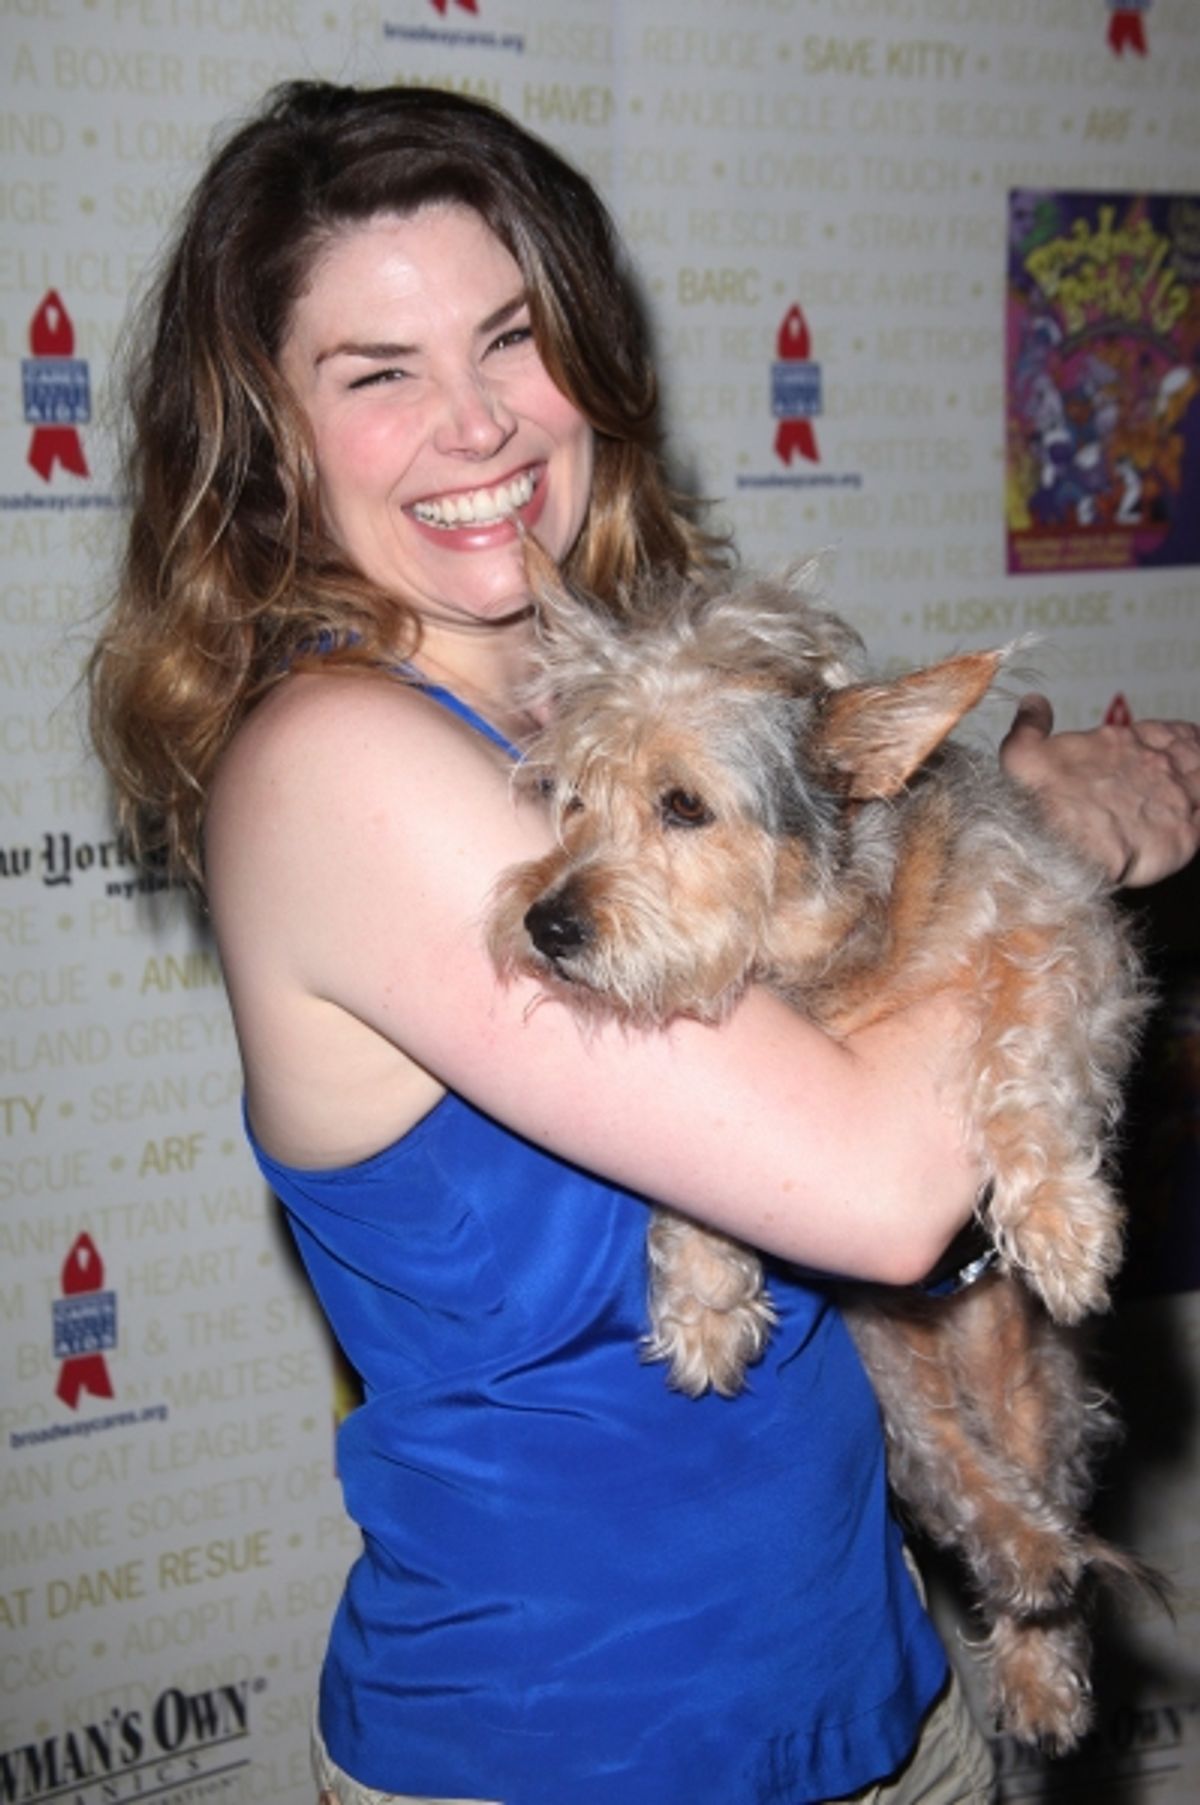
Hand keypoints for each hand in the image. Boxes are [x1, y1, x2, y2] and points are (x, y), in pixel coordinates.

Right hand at [1000, 694, 1199, 886]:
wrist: (1062, 846)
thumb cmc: (1042, 802)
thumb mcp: (1022, 753)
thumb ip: (1031, 724)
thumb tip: (1033, 702)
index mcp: (1122, 743)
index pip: (1163, 732)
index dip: (1175, 735)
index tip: (1181, 737)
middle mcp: (1155, 765)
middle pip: (1191, 754)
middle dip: (1196, 754)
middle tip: (1198, 753)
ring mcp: (1175, 798)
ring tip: (1197, 784)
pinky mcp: (1186, 834)